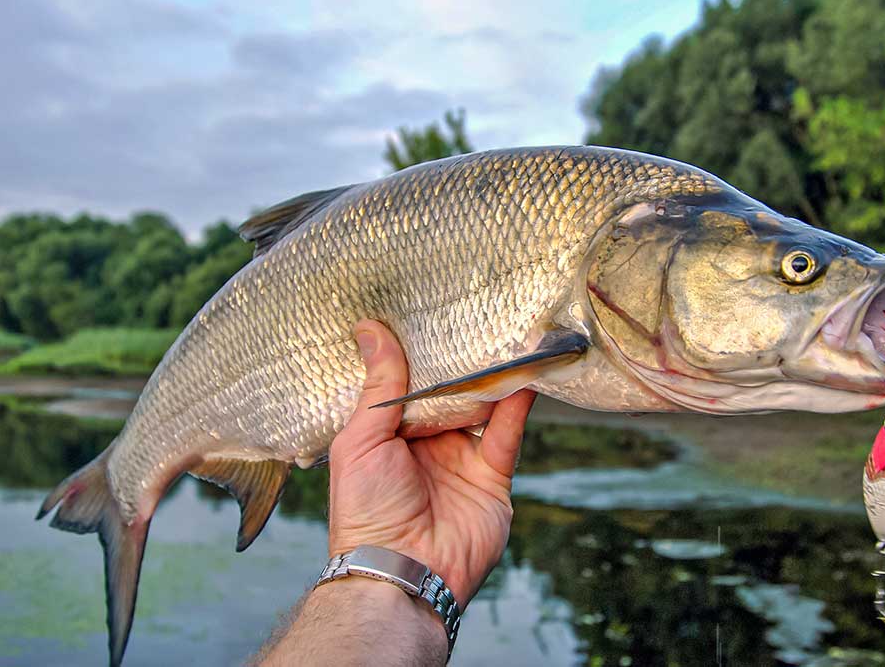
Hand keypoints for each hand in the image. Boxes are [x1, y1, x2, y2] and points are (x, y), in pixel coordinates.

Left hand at [327, 319, 536, 605]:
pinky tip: (525, 373)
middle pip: (448, 392)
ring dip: (493, 377)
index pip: (406, 384)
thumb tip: (369, 328)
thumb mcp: (360, 441)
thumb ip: (377, 387)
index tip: (426, 312)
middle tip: (473, 312)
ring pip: (481, 407)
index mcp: (387, 436)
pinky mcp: (491, 477)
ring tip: (506, 334)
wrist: (404, 572)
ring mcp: (460, 459)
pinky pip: (506, 434)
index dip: (417, 353)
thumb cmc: (366, 510)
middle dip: (460, 360)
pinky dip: (517, 405)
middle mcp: (425, 444)